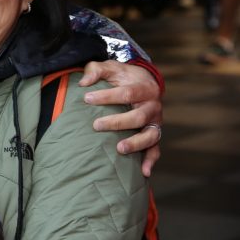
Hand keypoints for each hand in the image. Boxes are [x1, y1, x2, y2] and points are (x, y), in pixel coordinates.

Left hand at [80, 61, 162, 175]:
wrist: (144, 82)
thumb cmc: (123, 76)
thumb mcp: (110, 67)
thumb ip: (96, 70)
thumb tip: (83, 83)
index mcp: (144, 88)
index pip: (126, 93)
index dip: (106, 96)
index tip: (87, 98)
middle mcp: (153, 106)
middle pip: (139, 116)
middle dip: (118, 122)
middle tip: (96, 125)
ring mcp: (156, 122)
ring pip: (150, 135)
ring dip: (136, 143)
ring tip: (119, 148)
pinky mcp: (154, 134)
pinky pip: (156, 150)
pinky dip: (150, 161)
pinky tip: (143, 172)